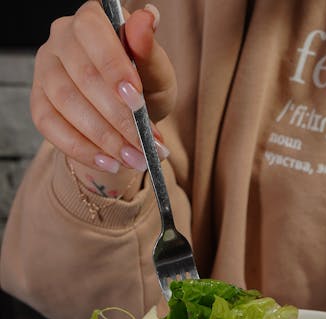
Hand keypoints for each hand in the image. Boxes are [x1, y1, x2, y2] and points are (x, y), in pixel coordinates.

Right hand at [31, 1, 174, 172]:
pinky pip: (51, 127)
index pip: (94, 35)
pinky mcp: (39, 103)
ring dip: (104, 138)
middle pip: (83, 77)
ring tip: (134, 159)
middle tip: (144, 145)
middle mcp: (61, 39)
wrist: (127, 115)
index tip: (137, 101)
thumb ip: (150, 51)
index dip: (115, 69)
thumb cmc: (143, 85)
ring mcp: (45, 71)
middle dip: (118, 117)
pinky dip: (83, 150)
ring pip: (67, 104)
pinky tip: (110, 163)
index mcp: (90, 20)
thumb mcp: (157, 71)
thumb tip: (149, 18)